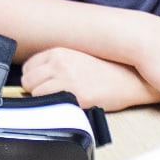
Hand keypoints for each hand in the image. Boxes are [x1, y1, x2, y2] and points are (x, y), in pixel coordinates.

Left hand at [21, 47, 156, 111]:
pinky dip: (54, 109)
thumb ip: (56, 63)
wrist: (131, 79)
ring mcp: (67, 80)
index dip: (34, 78)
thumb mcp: (77, 57)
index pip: (28, 67)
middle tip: (51, 94)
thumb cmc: (105, 69)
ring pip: (35, 94)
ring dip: (44, 100)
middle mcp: (60, 64)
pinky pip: (51, 106)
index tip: (42, 84)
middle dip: (35, 89)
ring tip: (60, 100)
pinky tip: (67, 106)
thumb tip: (34, 77)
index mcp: (59, 51)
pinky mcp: (77, 98)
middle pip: (28, 81)